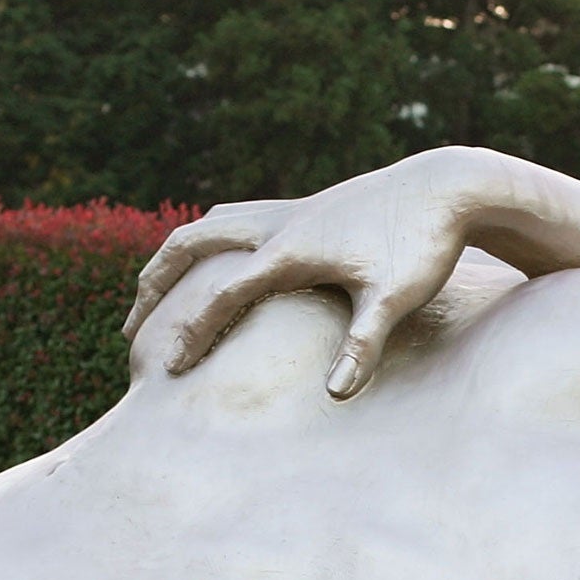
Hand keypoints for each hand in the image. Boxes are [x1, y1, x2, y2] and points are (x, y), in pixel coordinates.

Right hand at [122, 152, 480, 398]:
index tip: (165, 371)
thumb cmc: (425, 244)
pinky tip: (218, 262)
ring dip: (175, 259)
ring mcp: (291, 212)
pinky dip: (211, 240)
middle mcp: (279, 225)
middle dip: (156, 288)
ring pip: (210, 226)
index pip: (221, 295)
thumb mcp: (397, 299)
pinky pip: (237, 219)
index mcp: (290, 251)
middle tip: (130, 331)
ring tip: (154, 294)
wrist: (449, 185)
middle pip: (192, 247)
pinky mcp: (307, 208)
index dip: (189, 333)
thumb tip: (337, 395)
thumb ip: (363, 346)